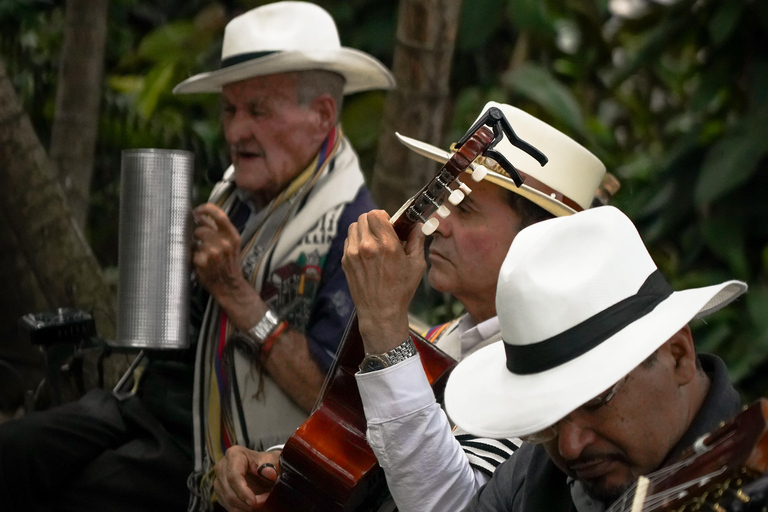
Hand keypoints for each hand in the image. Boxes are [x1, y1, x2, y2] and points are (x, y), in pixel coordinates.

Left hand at [192, 203, 267, 329]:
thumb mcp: (230, 244)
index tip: (197, 211)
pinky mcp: (201, 262)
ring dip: (196, 245)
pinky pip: (191, 251)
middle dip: (198, 234)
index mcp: (233, 236)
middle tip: (201, 242)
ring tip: (203, 254)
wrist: (230, 286)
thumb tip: (199, 215)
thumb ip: (217, 229)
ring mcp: (213, 253)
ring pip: (195, 240)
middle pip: (201, 228)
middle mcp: (224, 243)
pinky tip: (201, 263)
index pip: (218, 214)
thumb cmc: (228, 263)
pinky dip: (194, 256)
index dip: (205, 209)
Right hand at [214, 446, 280, 510]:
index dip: (243, 491)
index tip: (254, 502)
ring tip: (261, 506)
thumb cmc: (268, 463)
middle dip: (246, 502)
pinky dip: (242, 510)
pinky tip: (253, 508)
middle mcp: (222, 467)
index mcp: (234, 454)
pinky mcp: (221, 493)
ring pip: (228, 501)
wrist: (264, 468)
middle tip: (263, 504)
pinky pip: (229, 507)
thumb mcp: (273, 461)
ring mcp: (219, 481)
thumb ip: (271, 467)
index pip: (234, 476)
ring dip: (245, 508)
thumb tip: (268, 473)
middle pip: (229, 491)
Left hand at [342, 210, 425, 353]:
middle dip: (374, 222)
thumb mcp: (416, 265)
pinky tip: (366, 253)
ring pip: (353, 227)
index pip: (376, 214)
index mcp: (387, 246)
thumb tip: (416, 226)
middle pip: (363, 218)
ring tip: (373, 242)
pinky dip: (356, 241)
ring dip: (363, 230)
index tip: (388, 224)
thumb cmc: (401, 290)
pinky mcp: (346, 261)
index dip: (383, 216)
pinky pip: (348, 241)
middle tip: (382, 233)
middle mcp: (368, 247)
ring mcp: (353, 254)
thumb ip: (417, 241)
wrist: (380, 312)